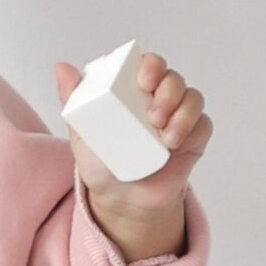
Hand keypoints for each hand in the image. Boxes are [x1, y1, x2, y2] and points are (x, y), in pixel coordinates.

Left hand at [53, 50, 214, 212]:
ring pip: (192, 99)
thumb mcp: (83, 133)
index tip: (143, 81)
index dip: (152, 65)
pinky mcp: (194, 138)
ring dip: (182, 113)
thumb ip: (74, 100)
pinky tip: (175, 144)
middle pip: (174, 79)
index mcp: (134, 91)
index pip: (149, 65)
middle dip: (168, 92)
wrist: (122, 200)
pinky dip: (192, 130)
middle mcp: (159, 98)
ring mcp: (179, 117)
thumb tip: (62, 68)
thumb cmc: (103, 164)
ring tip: (165, 136)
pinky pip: (203, 125)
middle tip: (153, 115)